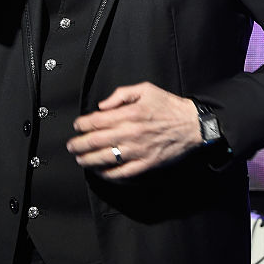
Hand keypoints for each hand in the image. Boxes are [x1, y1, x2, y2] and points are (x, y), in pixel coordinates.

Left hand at [67, 82, 201, 179]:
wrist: (192, 125)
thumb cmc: (169, 106)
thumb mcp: (145, 89)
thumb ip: (121, 95)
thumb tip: (102, 106)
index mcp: (129, 114)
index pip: (96, 121)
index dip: (82, 124)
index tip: (77, 126)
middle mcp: (130, 133)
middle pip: (95, 141)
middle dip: (78, 144)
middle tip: (71, 145)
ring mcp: (137, 151)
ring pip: (105, 158)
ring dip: (88, 160)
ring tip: (80, 159)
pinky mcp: (145, 164)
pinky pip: (122, 173)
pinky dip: (108, 174)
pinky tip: (100, 172)